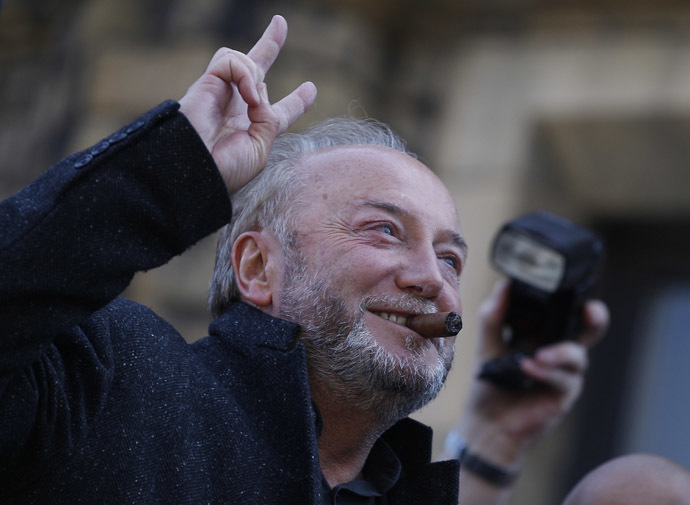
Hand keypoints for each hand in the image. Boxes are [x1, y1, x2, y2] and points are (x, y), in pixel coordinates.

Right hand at [179, 15, 316, 192]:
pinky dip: (244, 73)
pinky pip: (230, 61)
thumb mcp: (260, 149)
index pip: (278, 110)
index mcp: (253, 129)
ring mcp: (220, 94)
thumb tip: (261, 91)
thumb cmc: (226, 168)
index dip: (297, 101)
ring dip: (255, 74)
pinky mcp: (206, 83)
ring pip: (243, 59)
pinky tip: (248, 95)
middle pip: (256, 69)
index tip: (311, 90)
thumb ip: (270, 119)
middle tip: (280, 22)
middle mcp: (237, 108)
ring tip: (254, 101)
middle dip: (269, 44)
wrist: (196, 170)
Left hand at [458, 280, 608, 465]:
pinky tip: (528, 369)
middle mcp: (558, 349)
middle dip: (595, 316)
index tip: (564, 284)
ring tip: (537, 356)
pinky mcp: (564, 393)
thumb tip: (503, 286)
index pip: (562, 310)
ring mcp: (565, 372)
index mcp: (542, 332)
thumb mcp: (487, 344)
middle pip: (589, 329)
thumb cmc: (490, 381)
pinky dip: (547, 373)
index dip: (569, 297)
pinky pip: (564, 379)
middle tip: (589, 310)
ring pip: (577, 355)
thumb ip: (494, 316)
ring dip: (560, 352)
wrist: (487, 421)